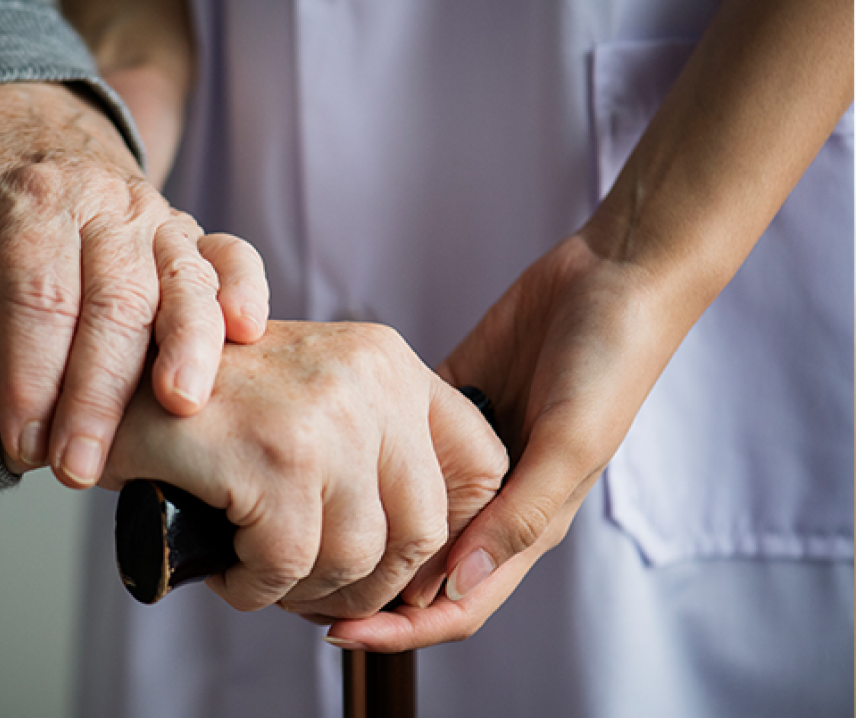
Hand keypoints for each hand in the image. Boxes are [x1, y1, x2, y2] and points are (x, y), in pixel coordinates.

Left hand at [0, 86, 269, 484]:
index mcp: (35, 199)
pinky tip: (247, 333)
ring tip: (179, 408)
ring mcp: (155, 217)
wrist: (27, 114)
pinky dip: (244, 289)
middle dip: (98, 394)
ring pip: (181, 282)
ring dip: (185, 349)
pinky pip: (230, 253)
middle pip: (113, 303)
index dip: (30, 375)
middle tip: (78, 467)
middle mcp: (105, 205)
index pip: (37, 296)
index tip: (20, 443)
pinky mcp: (188, 231)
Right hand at [100, 321, 507, 617]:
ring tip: (261, 574)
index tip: (403, 567)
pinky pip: (287, 567)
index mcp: (388, 361)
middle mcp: (369, 379)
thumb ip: (379, 448)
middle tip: (316, 591)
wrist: (107, 379)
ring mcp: (324, 416)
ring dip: (304, 590)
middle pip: (422, 530)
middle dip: (370, 584)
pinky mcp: (273, 457)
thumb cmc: (208, 405)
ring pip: (356, 558)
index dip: (452, 535)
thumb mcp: (313, 399)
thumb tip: (436, 556)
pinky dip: (255, 589)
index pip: (480, 464)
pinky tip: (229, 570)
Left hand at [325, 233, 684, 651]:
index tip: (336, 633)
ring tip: (299, 531)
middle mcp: (492, 499)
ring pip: (401, 514)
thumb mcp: (571, 443)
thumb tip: (457, 585)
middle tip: (297, 589)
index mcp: (527, 523)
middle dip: (364, 591)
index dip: (401, 630)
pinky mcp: (447, 407)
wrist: (614, 276)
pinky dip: (364, 461)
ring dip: (359, 530)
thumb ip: (520, 516)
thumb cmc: (609, 362)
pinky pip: (396, 446)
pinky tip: (323, 460)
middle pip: (419, 570)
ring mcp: (466, 455)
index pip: (457, 603)